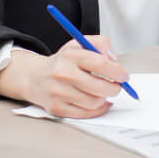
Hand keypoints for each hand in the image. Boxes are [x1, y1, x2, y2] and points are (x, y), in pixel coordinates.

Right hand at [0, 35, 129, 118]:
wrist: (35, 77)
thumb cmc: (63, 61)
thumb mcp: (79, 44)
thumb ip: (101, 43)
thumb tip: (114, 59)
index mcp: (70, 55)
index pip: (101, 64)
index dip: (117, 72)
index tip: (123, 76)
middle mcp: (63, 74)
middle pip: (100, 87)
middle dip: (114, 88)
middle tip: (116, 86)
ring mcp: (58, 93)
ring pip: (94, 102)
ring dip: (104, 98)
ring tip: (102, 91)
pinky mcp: (57, 108)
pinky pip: (85, 113)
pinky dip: (96, 109)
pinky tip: (98, 102)